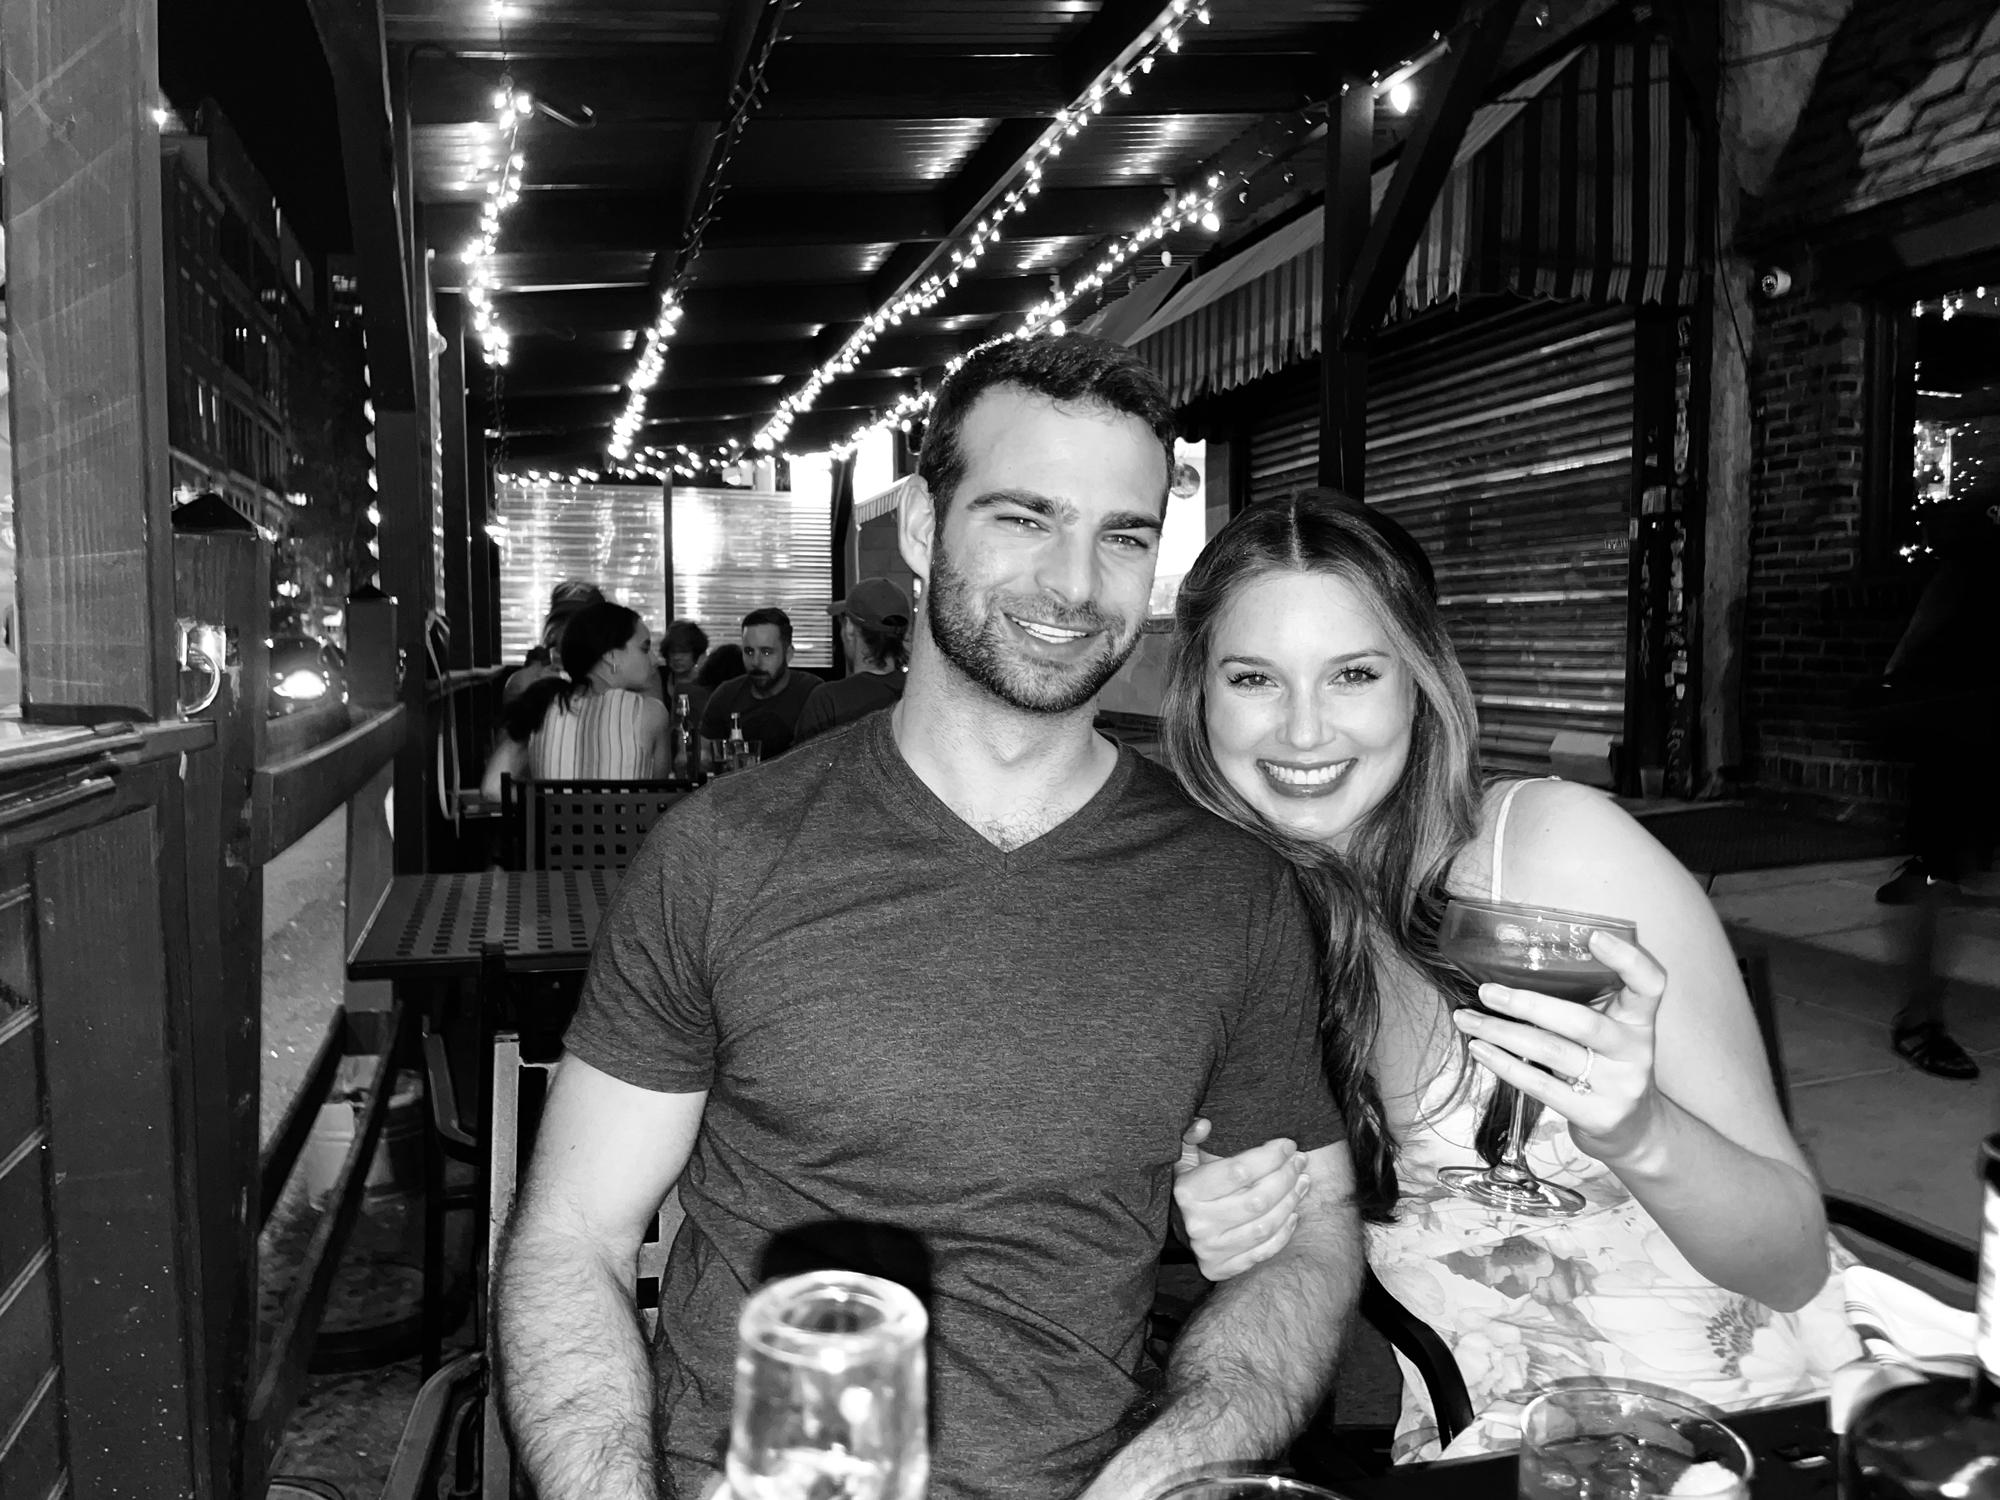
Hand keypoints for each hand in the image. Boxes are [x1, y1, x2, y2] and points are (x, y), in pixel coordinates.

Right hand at [1171, 1120, 1309, 1280]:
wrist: (1177, 1229)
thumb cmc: (1190, 1186)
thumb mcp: (1183, 1158)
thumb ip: (1190, 1137)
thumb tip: (1204, 1123)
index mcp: (1186, 1191)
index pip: (1238, 1171)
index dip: (1269, 1156)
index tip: (1288, 1144)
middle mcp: (1196, 1223)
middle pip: (1257, 1200)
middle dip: (1286, 1176)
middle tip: (1300, 1161)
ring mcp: (1208, 1249)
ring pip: (1264, 1226)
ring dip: (1291, 1202)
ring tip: (1303, 1182)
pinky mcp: (1219, 1269)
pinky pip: (1263, 1252)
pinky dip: (1284, 1233)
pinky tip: (1294, 1213)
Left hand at [1451, 928, 1667, 1162]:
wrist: (1635, 1131)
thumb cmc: (1607, 1066)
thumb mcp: (1609, 1031)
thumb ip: (1583, 1003)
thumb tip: (1511, 969)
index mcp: (1639, 1020)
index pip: (1649, 984)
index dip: (1627, 959)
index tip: (1594, 936)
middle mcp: (1635, 1051)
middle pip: (1581, 1022)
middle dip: (1527, 1004)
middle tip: (1486, 991)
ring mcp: (1618, 1086)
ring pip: (1552, 1051)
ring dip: (1502, 1033)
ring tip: (1467, 1019)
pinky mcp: (1596, 1115)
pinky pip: (1542, 1086)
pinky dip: (1504, 1065)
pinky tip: (1480, 1049)